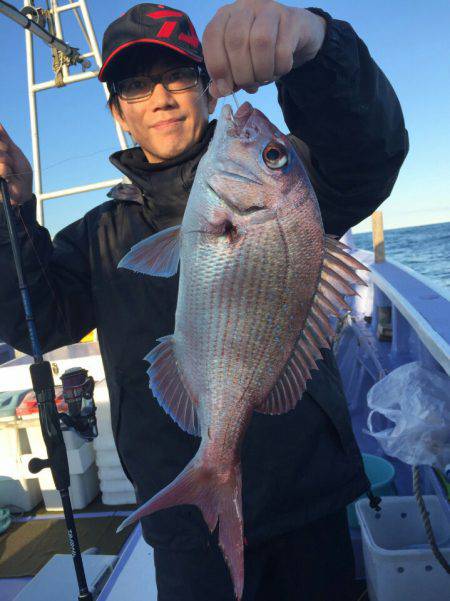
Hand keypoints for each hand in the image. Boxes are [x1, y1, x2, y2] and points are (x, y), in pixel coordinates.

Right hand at [0, 123, 32, 205]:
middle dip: (4, 148)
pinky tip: (8, 175)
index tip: (7, 147)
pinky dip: (7, 170)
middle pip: (0, 144)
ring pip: (0, 156)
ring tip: (10, 168)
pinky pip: (2, 168)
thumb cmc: (20, 172)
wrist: (22, 191)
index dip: (2, 142)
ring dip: (7, 161)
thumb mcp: (14, 151)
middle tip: (9, 158)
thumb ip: (4, 138)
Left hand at [202, 0, 325, 97]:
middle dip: (241, 73)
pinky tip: (279, 70)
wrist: (295, 37)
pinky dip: (279, 68)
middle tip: (248, 86)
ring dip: (260, 70)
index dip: (217, 66)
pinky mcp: (291, 19)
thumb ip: (226, 78)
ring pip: (260, 41)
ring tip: (263, 79)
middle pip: (236, 40)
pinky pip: (283, 49)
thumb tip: (217, 92)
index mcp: (225, 16)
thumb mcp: (239, 66)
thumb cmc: (260, 53)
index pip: (212, 35)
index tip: (225, 88)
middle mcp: (245, 7)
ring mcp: (269, 10)